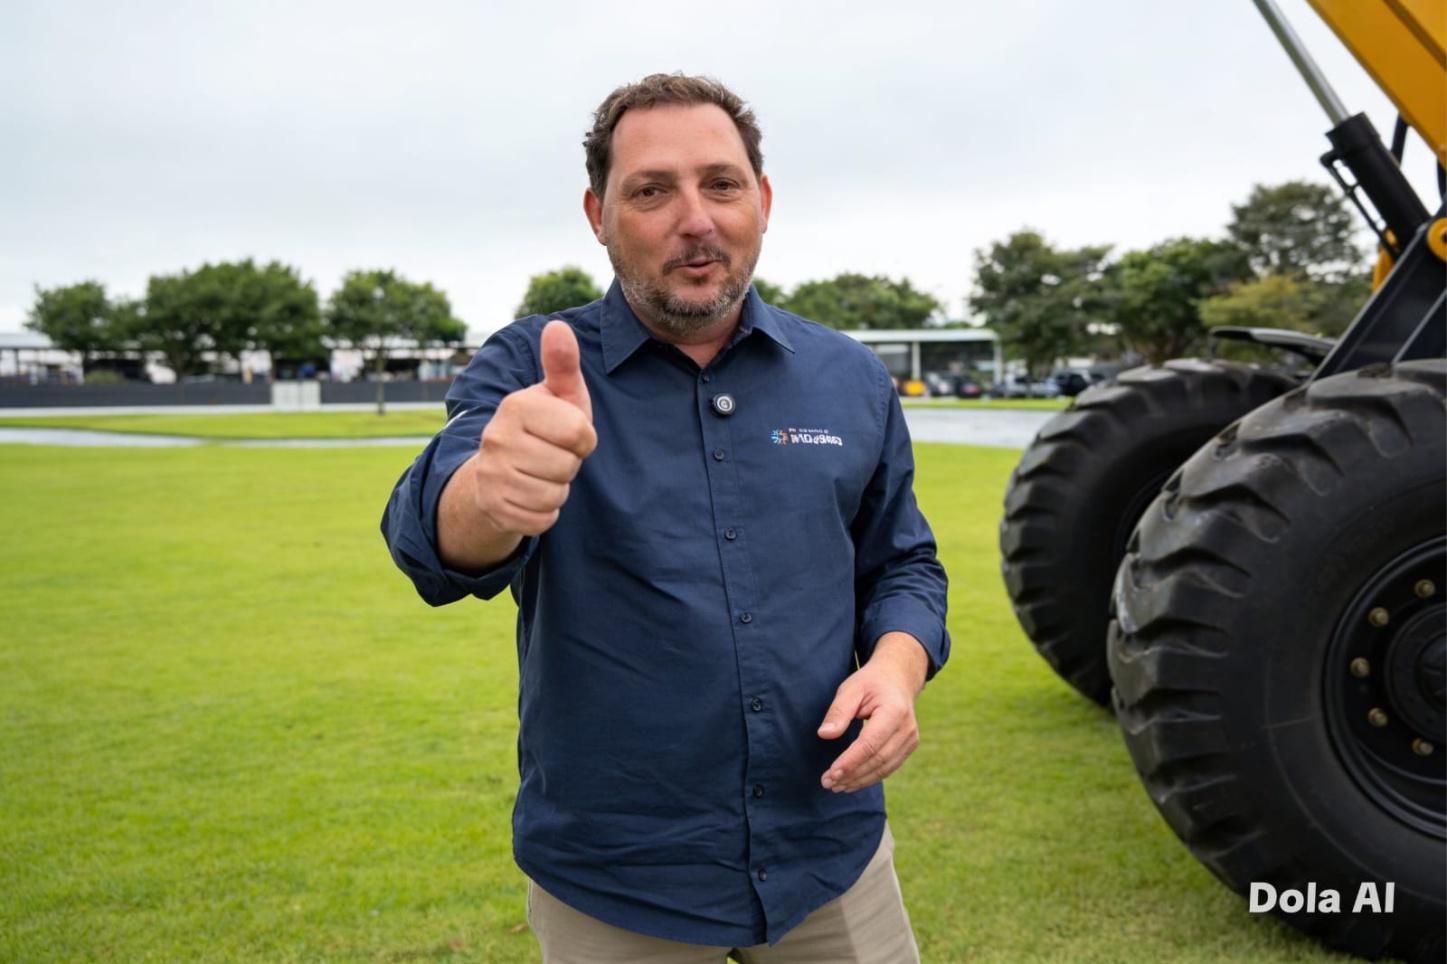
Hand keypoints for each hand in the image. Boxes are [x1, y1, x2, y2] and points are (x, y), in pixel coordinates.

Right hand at [469, 320, 596, 536]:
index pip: (579, 433)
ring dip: (557, 489)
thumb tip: (558, 326)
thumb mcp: (558, 395)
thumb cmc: (542, 427)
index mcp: (515, 406)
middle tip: (552, 455)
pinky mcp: (492, 507)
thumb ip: (562, 364)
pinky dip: (545, 513)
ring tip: (542, 473)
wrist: (497, 471)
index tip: (568, 434)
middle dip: (569, 465)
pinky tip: (531, 494)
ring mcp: (490, 474)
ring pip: (554, 495)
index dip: (584, 439)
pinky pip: (541, 519)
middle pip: (567, 467)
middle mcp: (496, 438)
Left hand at [816, 633, 927, 792]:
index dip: (850, 762)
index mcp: (894, 712)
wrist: (898, 678)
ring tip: (836, 786)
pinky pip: (889, 767)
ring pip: (884, 768)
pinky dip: (869, 777)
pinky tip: (851, 782)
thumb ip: (838, 711)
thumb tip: (824, 734)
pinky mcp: (908, 747)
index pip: (870, 744)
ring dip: (859, 780)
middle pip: (878, 760)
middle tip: (828, 783)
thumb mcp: (851, 688)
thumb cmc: (871, 682)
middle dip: (852, 775)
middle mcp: (907, 729)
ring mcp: (911, 739)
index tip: (831, 773)